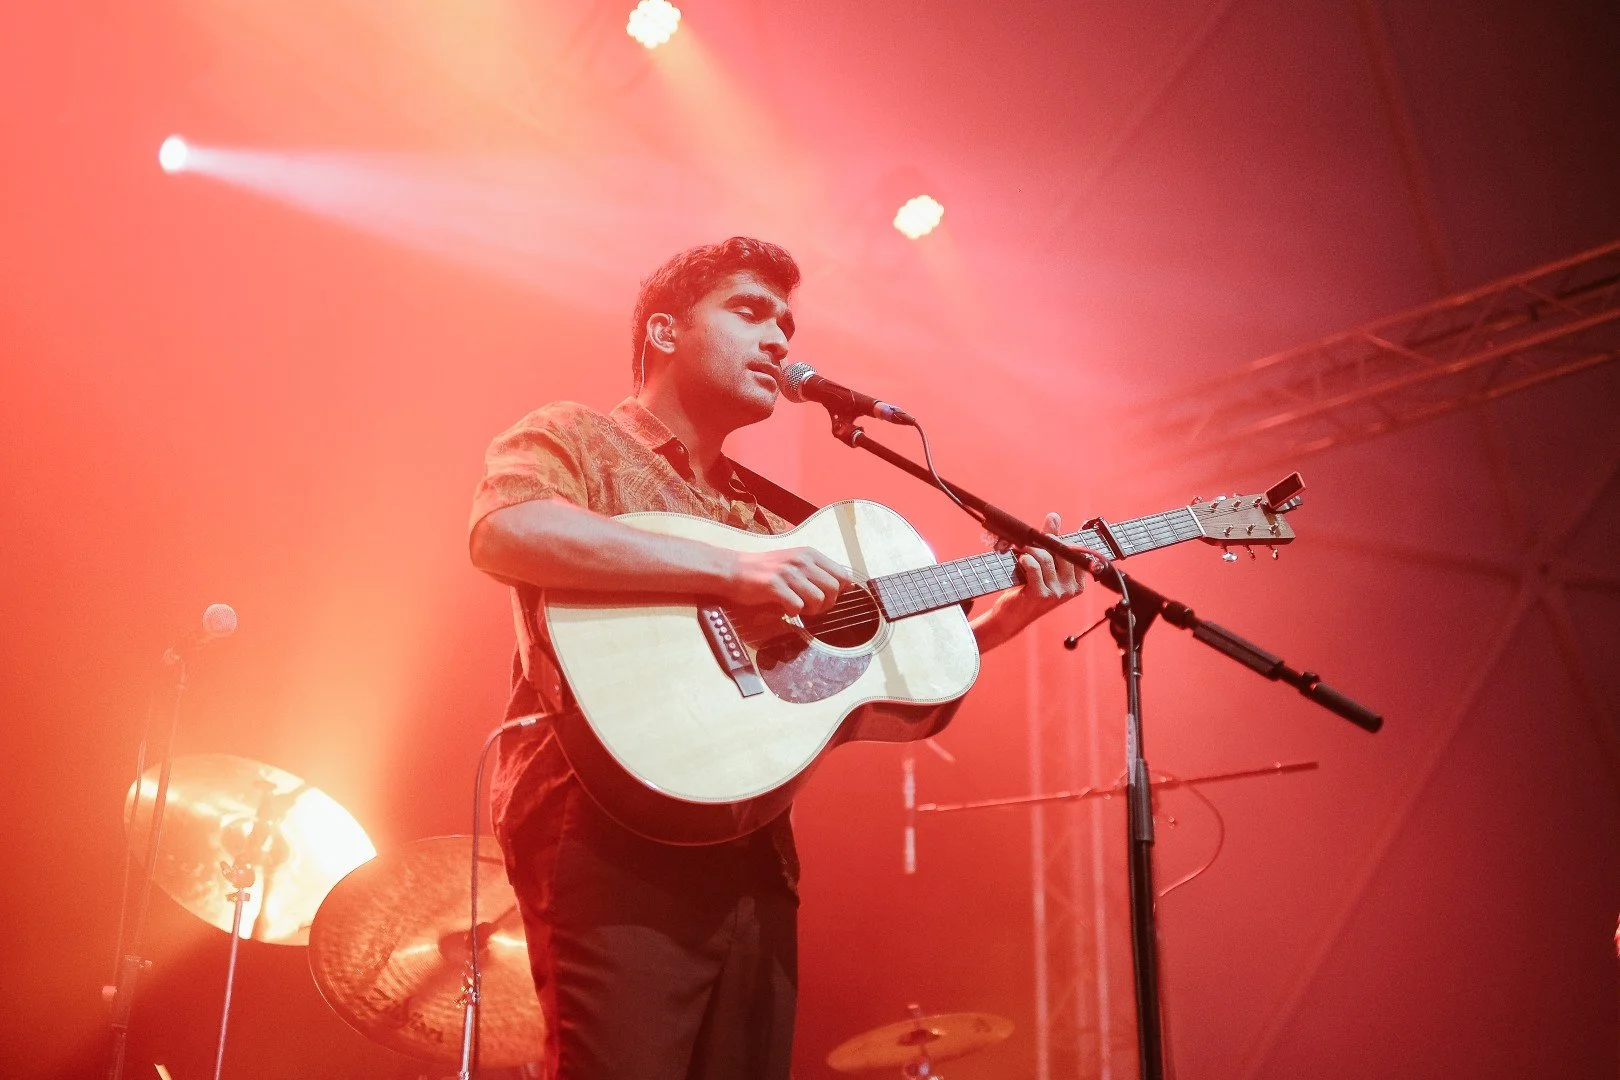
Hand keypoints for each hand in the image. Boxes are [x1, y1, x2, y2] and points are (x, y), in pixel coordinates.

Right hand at [725, 547, 855, 618]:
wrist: (732, 569)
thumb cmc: (764, 570)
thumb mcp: (794, 563)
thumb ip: (816, 572)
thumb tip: (840, 589)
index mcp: (810, 554)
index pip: (844, 576)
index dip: (838, 592)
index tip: (824, 597)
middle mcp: (802, 560)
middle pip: (834, 589)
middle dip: (826, 604)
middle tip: (810, 607)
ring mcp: (788, 572)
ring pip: (819, 599)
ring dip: (810, 610)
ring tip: (797, 607)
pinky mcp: (774, 585)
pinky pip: (797, 606)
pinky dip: (793, 613)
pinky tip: (784, 607)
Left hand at [974, 512, 1084, 651]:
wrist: (1011, 617)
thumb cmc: (1028, 590)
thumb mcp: (1044, 567)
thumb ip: (1051, 542)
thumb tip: (1054, 517)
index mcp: (1078, 583)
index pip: (1075, 552)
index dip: (1060, 542)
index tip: (1047, 539)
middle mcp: (1071, 589)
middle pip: (1062, 552)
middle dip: (1044, 543)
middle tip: (1030, 543)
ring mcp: (1057, 593)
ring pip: (1046, 558)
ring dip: (1030, 550)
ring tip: (1021, 552)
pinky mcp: (1040, 594)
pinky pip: (1034, 567)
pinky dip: (1025, 560)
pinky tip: (1020, 561)